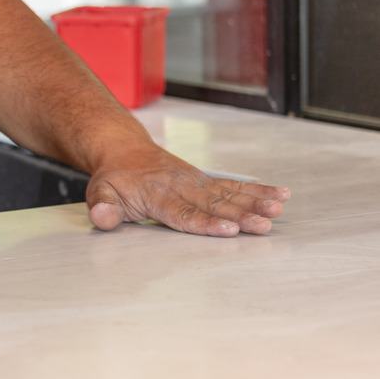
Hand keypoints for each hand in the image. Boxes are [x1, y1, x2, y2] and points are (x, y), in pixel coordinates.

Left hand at [86, 145, 290, 235]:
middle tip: (264, 225)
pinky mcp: (204, 180)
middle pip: (213, 204)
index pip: (183, 213)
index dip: (207, 223)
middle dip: (240, 215)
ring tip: (278, 209)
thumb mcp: (99, 192)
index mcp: (156, 192)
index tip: (229, 229)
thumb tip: (102, 219)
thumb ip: (102, 208)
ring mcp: (195, 181)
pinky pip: (233, 185)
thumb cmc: (114, 177)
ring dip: (254, 202)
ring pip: (227, 194)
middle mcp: (180, 185)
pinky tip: (280, 195)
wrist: (123, 149)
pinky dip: (256, 190)